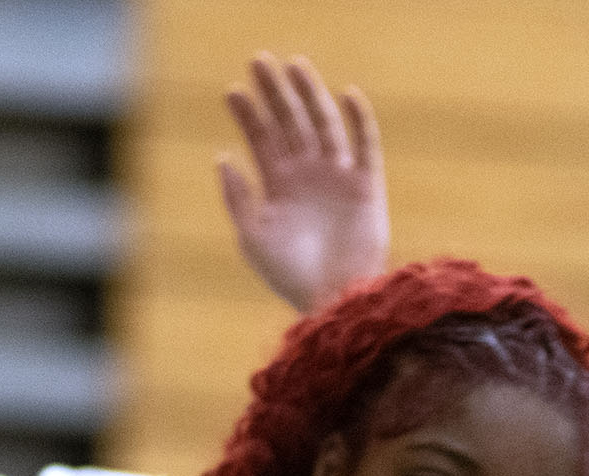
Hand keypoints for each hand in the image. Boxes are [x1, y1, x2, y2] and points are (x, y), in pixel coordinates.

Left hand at [218, 53, 388, 311]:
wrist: (335, 301)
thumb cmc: (291, 277)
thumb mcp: (253, 238)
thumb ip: (237, 198)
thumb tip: (222, 157)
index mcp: (280, 187)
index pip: (261, 140)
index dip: (248, 115)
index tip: (232, 91)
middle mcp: (308, 176)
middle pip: (290, 123)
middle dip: (275, 93)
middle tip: (259, 61)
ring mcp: (338, 178)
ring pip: (323, 124)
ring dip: (310, 95)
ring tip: (295, 66)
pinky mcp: (366, 187)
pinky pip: (365, 145)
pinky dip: (359, 121)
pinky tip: (347, 95)